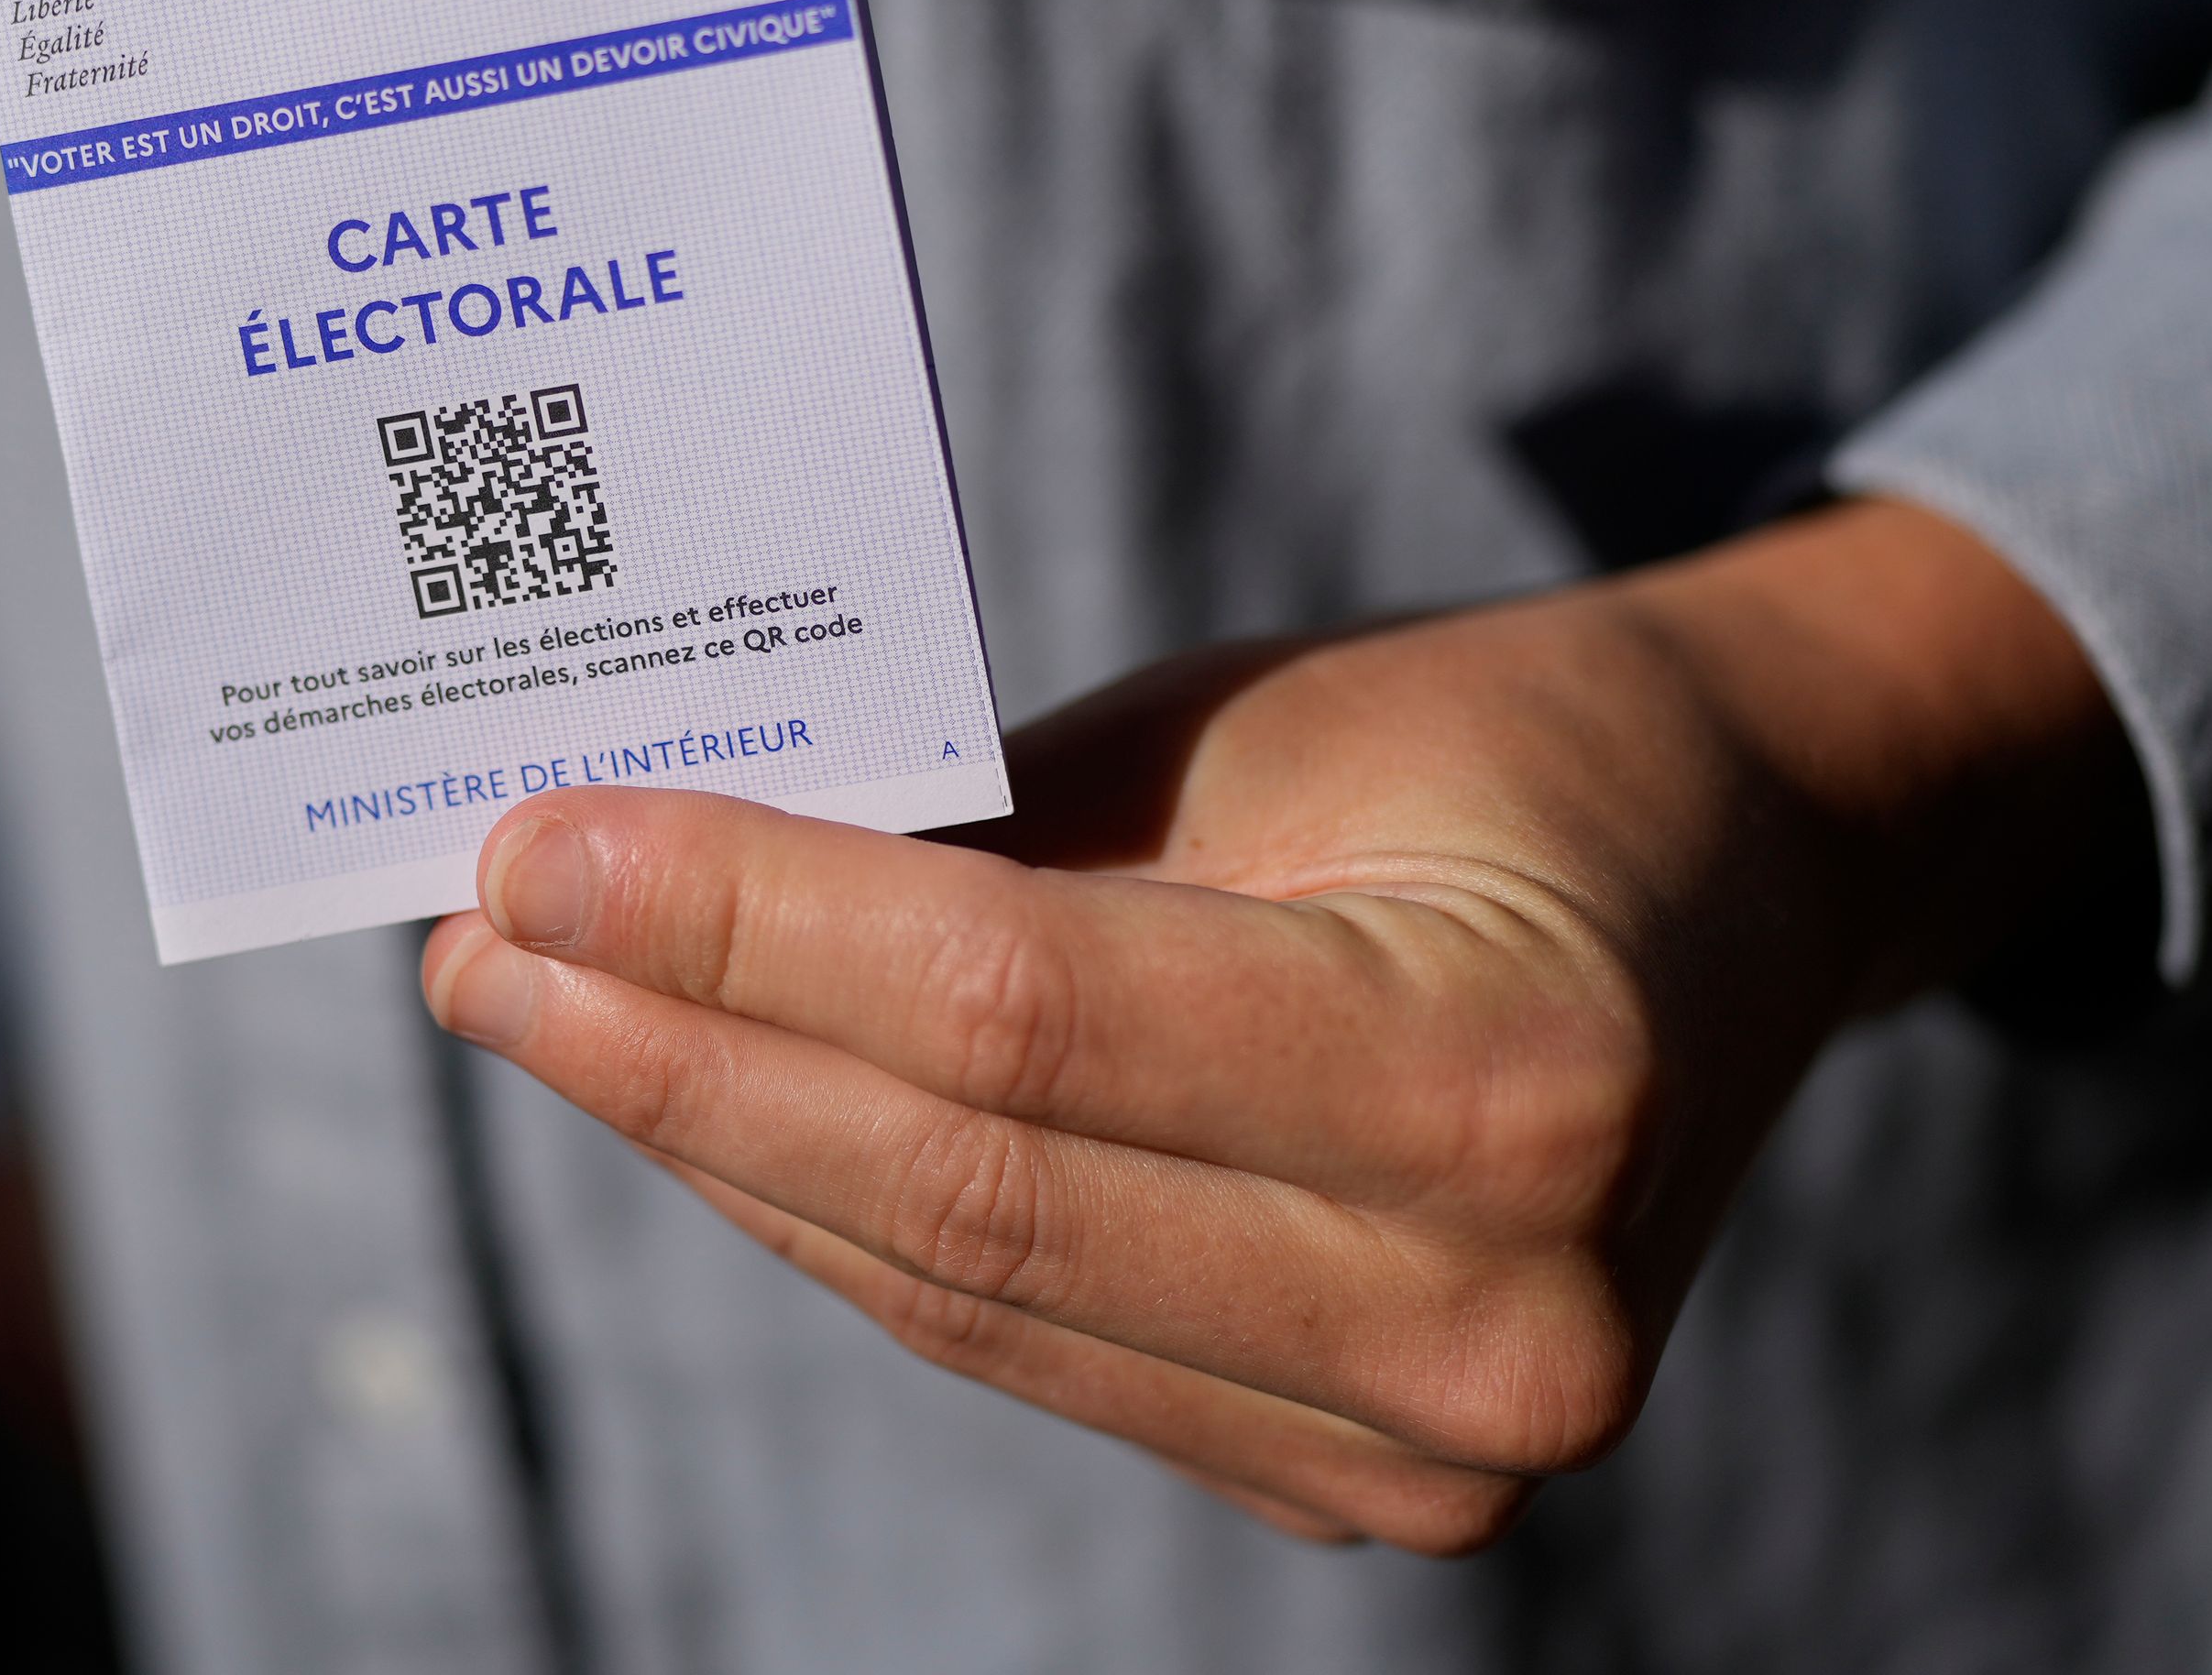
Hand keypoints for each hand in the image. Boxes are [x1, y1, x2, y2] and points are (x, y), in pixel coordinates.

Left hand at [420, 500, 2148, 1548]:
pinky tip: (712, 1108)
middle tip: (478, 935)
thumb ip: (987, 834)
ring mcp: (1434, 1444)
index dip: (742, 931)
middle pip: (962, 1191)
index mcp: (1510, 1071)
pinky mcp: (1365, 1482)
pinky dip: (846, 1223)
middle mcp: (1493, 1311)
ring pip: (965, 1294)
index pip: (1019, 1015)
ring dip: (725, 1149)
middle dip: (678, 1053)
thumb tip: (658, 870)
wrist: (1732, 891)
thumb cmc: (1491, 749)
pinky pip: (1028, 1344)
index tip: (529, 843)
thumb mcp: (1246, 728)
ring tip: (545, 1006)